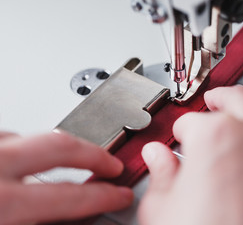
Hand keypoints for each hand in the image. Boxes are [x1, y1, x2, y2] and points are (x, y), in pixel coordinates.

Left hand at [0, 132, 132, 224]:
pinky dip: (20, 146)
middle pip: (60, 146)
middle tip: (111, 164)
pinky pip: (5, 138)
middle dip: (94, 154)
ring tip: (68, 159)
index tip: (119, 195)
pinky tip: (22, 157)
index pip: (70, 195)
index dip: (103, 196)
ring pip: (29, 137)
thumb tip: (66, 216)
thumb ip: (39, 221)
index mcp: (4, 202)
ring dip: (52, 149)